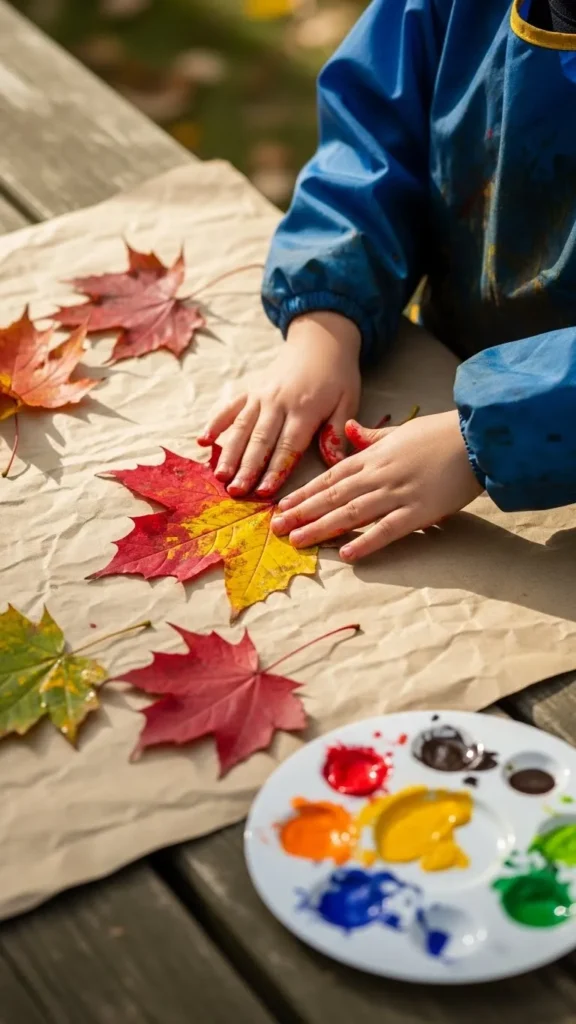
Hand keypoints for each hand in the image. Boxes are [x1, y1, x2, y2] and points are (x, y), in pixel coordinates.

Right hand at [199, 312, 360, 497]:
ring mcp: (260, 396)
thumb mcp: (348, 401)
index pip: (288, 445)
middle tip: (236, 492)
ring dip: (230, 453)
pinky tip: (204, 441)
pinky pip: (230, 408)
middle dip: (247, 468)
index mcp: (304, 409)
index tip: (265, 491)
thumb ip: (337, 431)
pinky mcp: (250, 390)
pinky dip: (216, 423)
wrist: (320, 341)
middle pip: (260, 440)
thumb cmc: (337, 376)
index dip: (276, 470)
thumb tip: (334, 462)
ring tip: (220, 475)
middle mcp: (278, 402)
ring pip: (241, 428)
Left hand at [271, 410, 483, 559]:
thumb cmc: (440, 434)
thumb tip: (348, 428)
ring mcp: (396, 494)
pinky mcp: (418, 511)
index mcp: (373, 456)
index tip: (282, 505)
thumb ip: (372, 436)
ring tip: (298, 540)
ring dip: (321, 528)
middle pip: (332, 497)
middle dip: (302, 512)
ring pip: (350, 513)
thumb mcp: (400, 431)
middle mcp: (378, 475)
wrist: (476, 437)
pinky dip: (365, 542)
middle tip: (277, 528)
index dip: (304, 493)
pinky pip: (386, 530)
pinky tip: (345, 554)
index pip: (329, 478)